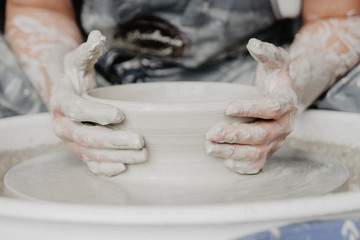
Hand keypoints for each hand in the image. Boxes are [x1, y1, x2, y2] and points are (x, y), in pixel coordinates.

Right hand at [50, 30, 147, 175]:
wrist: (65, 96)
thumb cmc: (75, 78)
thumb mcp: (78, 61)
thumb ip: (87, 51)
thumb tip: (98, 36)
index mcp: (61, 102)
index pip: (77, 110)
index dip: (97, 113)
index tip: (121, 115)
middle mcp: (62, 125)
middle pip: (86, 137)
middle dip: (114, 140)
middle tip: (140, 141)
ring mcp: (71, 142)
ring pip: (91, 155)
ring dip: (117, 157)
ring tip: (142, 155)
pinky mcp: (80, 153)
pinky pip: (91, 166)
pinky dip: (106, 169)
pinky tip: (124, 168)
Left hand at [205, 38, 296, 173]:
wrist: (279, 102)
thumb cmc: (272, 83)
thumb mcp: (274, 65)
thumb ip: (268, 54)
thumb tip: (253, 44)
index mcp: (286, 103)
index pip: (272, 108)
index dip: (251, 109)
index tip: (227, 107)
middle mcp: (283, 127)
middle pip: (261, 135)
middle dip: (236, 135)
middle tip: (211, 133)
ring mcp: (275, 143)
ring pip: (256, 153)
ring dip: (232, 152)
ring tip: (209, 147)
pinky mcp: (266, 153)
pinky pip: (255, 165)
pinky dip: (240, 166)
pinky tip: (223, 161)